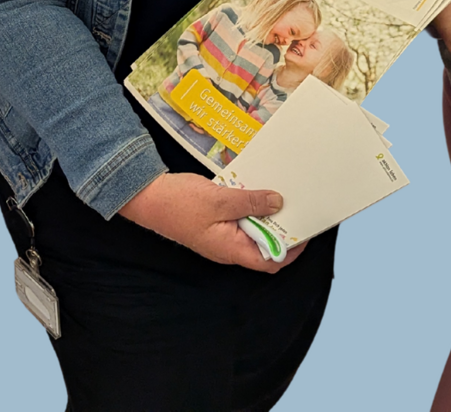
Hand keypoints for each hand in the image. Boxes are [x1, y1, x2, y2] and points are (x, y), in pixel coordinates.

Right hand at [118, 172, 307, 272]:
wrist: (147, 197)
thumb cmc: (178, 203)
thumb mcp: (220, 199)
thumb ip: (251, 202)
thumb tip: (278, 203)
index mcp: (230, 249)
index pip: (269, 261)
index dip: (290, 250)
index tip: (304, 231)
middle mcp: (227, 248)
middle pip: (262, 246)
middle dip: (279, 228)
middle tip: (293, 205)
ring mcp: (219, 236)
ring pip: (250, 231)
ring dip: (262, 214)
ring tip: (274, 193)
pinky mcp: (212, 224)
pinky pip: (237, 219)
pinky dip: (247, 207)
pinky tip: (250, 189)